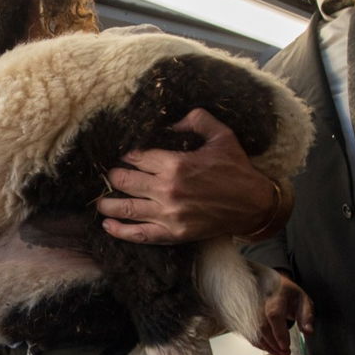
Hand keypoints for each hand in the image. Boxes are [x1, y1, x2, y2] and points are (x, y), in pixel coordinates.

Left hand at [96, 109, 278, 243]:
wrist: (254, 204)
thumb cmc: (236, 168)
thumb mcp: (221, 135)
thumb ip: (195, 120)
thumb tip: (169, 121)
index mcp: (176, 164)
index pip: (136, 158)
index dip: (126, 156)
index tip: (124, 157)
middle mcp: (167, 189)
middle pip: (124, 182)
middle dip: (113, 177)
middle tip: (110, 176)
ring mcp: (168, 214)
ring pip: (125, 208)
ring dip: (107, 204)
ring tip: (100, 202)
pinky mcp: (173, 233)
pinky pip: (139, 234)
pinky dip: (120, 231)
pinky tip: (107, 226)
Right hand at [258, 271, 314, 354]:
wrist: (271, 286)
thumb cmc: (288, 295)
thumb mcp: (303, 301)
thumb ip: (306, 316)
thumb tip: (308, 332)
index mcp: (276, 297)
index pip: (274, 315)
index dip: (279, 332)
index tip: (286, 346)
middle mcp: (259, 303)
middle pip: (262, 326)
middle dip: (274, 343)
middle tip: (286, 353)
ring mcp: (251, 311)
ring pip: (254, 332)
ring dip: (267, 347)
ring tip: (280, 354)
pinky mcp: (247, 319)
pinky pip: (250, 335)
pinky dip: (260, 345)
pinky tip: (271, 349)